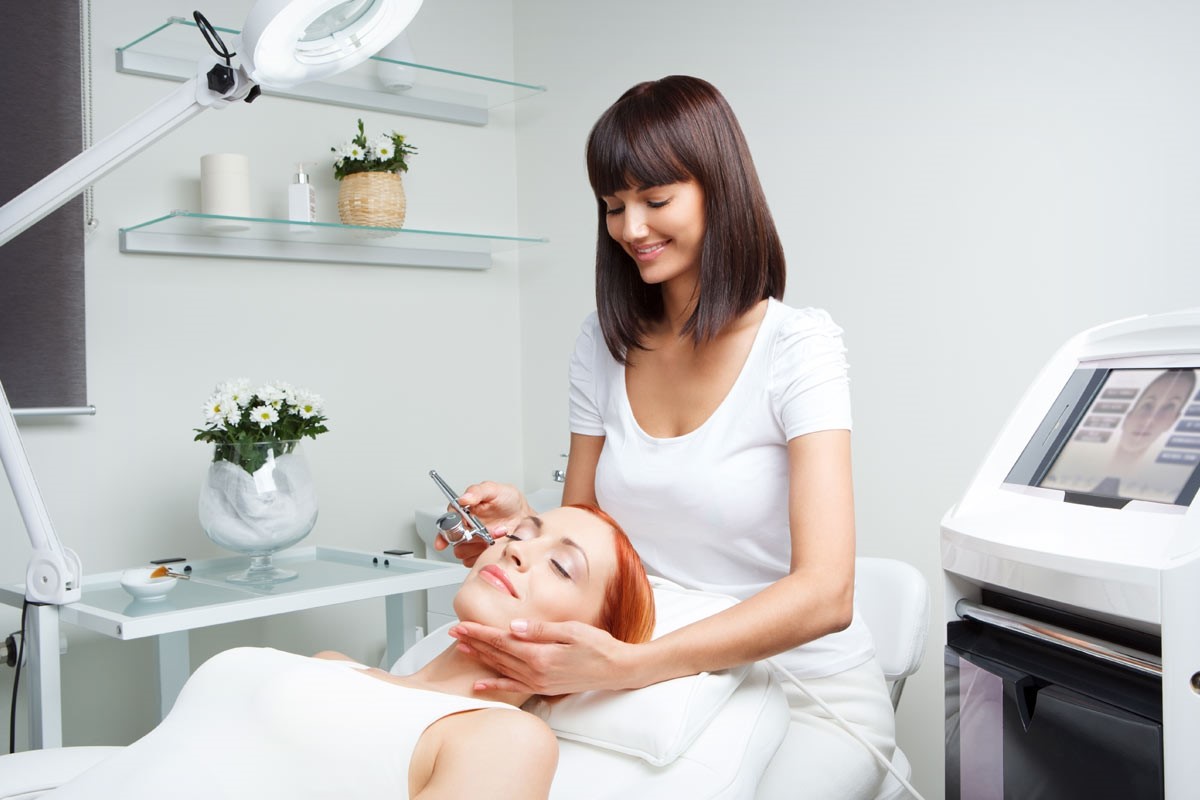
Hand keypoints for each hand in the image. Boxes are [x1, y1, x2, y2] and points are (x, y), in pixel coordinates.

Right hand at [432, 481, 531, 566]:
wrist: (525, 516)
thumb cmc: (508, 501)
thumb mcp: (495, 490)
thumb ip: (478, 491)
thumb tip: (463, 498)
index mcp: (463, 511)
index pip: (447, 521)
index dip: (446, 529)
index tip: (455, 533)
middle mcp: (465, 527)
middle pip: (453, 539)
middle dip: (469, 537)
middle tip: (485, 531)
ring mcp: (472, 542)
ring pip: (462, 551)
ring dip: (478, 545)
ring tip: (497, 534)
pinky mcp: (479, 554)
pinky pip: (472, 561)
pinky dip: (484, 554)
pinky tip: (495, 545)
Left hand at [448, 619, 631, 694]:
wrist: (616, 670)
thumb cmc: (598, 646)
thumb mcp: (572, 630)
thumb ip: (542, 629)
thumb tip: (514, 625)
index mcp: (541, 654)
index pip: (502, 640)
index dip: (480, 632)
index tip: (461, 625)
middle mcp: (535, 671)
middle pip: (497, 654)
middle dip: (474, 642)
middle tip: (453, 632)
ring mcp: (538, 682)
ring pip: (501, 668)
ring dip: (480, 658)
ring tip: (461, 648)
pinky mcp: (542, 687)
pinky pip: (513, 686)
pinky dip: (494, 684)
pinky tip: (479, 683)